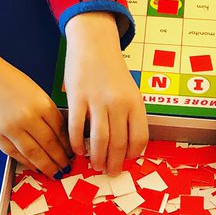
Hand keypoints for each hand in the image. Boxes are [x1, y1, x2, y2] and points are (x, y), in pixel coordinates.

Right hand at [0, 40, 72, 177]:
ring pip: (33, 154)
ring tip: (54, 173)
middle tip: (66, 168)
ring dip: (46, 166)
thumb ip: (46, 112)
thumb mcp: (35, 92)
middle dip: (59, 160)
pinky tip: (34, 167)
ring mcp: (10, 128)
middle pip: (49, 145)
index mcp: (41, 104)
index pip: (60, 131)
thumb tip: (59, 136)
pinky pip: (15, 153)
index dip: (67, 146)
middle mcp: (27, 117)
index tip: (72, 154)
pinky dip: (26, 162)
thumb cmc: (8, 81)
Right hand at [64, 12, 148, 174]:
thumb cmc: (112, 70)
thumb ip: (129, 115)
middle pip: (119, 143)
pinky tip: (77, 150)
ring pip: (99, 140)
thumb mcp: (129, 90)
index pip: (139, 138)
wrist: (93, 43)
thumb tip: (126, 145)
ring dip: (97, 157)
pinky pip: (77, 127)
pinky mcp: (77, 97)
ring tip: (94, 165)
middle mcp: (118, 103)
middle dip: (114, 163)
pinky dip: (77, 143)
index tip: (127, 161)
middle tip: (109, 172)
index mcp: (135, 102)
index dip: (133, 154)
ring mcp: (97, 100)